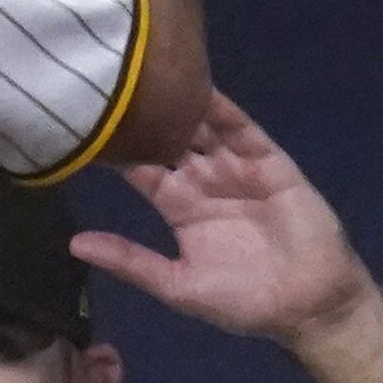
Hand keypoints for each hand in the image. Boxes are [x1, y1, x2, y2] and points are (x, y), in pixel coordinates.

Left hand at [72, 94, 371, 342]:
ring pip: (202, 128)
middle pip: (169, 139)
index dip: (118, 148)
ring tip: (150, 76)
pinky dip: (222, 110)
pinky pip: (242, 130)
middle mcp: (205, 181)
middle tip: (113, 85)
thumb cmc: (244, 302)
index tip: (87, 123)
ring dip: (180, 105)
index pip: (142, 168)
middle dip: (146, 117)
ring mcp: (238, 168)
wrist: (309, 306)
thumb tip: (74, 244)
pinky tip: (200, 87)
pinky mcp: (270, 162)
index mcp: (179, 207)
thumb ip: (131, 260)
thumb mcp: (178, 286)